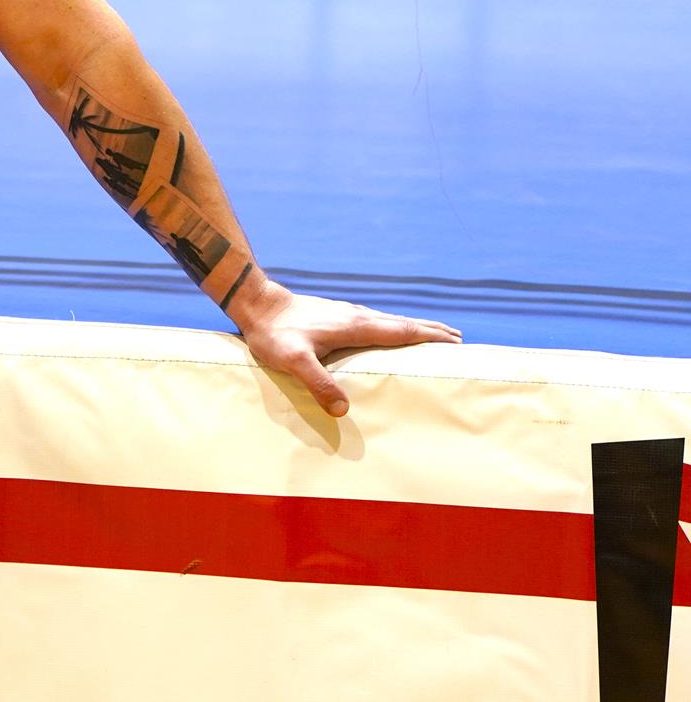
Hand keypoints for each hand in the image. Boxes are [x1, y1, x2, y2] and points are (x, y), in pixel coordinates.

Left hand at [234, 283, 460, 418]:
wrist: (256, 305)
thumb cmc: (274, 333)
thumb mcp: (293, 360)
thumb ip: (318, 382)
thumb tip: (344, 410)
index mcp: (355, 325)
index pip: (402, 331)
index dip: (430, 336)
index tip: (457, 341)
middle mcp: (356, 316)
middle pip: (402, 323)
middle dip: (430, 331)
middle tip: (458, 339)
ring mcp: (346, 313)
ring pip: (389, 321)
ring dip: (413, 328)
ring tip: (432, 335)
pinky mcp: (335, 315)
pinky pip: (375, 322)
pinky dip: (393, 327)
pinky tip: (387, 334)